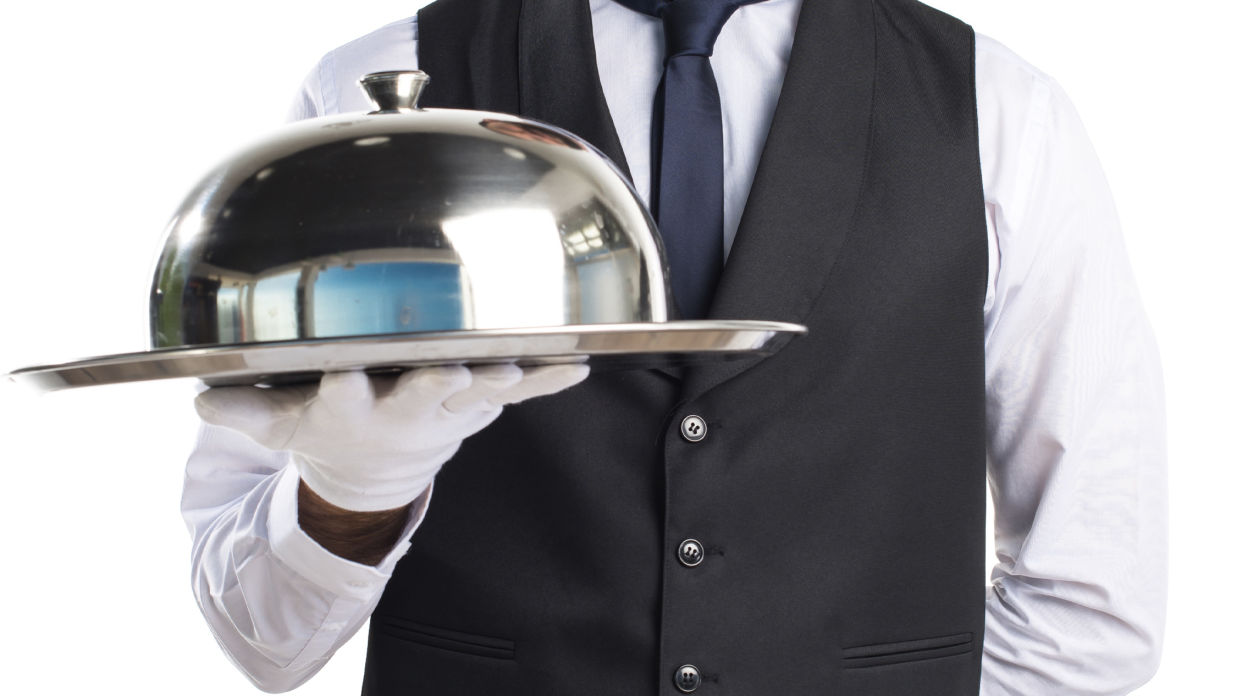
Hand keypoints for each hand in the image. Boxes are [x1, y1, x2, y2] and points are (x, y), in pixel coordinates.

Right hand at [194, 364, 588, 511]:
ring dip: (499, 380)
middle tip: (447, 373)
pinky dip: (549, 379)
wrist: (378, 472)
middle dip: (433, 385)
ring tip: (525, 366)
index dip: (339, 388)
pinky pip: (520, 390)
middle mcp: (403, 408)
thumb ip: (243, 412)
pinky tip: (580, 364)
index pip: (340, 397)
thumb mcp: (280, 425)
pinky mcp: (480, 403)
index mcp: (351, 409)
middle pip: (419, 395)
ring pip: (477, 390)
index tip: (338, 376)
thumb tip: (197, 401)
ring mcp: (448, 407)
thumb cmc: (328, 429)